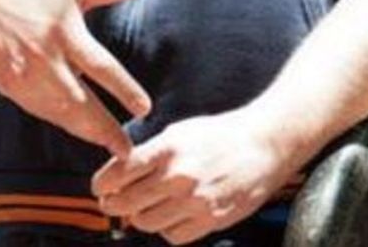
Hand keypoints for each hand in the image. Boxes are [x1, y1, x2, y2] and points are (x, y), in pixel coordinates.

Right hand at [0, 0, 150, 155]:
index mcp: (64, 32)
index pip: (99, 65)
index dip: (122, 89)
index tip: (144, 109)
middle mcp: (44, 59)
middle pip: (78, 101)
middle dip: (103, 128)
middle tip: (127, 149)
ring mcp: (24, 77)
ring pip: (58, 112)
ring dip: (84, 132)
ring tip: (110, 146)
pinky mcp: (10, 88)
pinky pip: (40, 111)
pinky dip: (62, 123)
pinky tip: (81, 132)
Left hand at [91, 106, 300, 242]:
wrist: (266, 144)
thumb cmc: (224, 134)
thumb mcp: (183, 131)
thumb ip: (152, 151)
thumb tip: (120, 172)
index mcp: (169, 148)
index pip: (118, 173)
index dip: (102, 184)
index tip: (101, 188)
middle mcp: (179, 176)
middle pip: (125, 202)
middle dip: (114, 204)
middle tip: (114, 202)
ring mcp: (195, 200)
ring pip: (145, 223)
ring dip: (141, 217)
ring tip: (148, 207)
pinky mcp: (210, 219)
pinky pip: (172, 236)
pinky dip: (167, 229)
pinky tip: (173, 215)